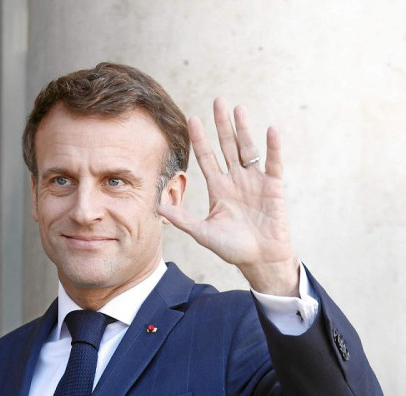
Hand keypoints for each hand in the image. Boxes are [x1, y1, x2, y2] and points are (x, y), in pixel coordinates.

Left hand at [158, 98, 299, 295]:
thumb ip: (182, 219)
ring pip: (247, 149)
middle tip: (217, 100)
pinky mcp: (273, 187)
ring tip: (238, 108)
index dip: (200, 139)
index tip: (191, 119)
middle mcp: (236, 180)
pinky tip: (270, 131)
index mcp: (218, 188)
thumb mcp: (203, 232)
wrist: (260, 259)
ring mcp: (255, 181)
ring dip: (243, 129)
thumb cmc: (232, 248)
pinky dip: (272, 148)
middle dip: (221, 124)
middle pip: (227, 146)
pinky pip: (272, 163)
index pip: (207, 158)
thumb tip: (157, 208)